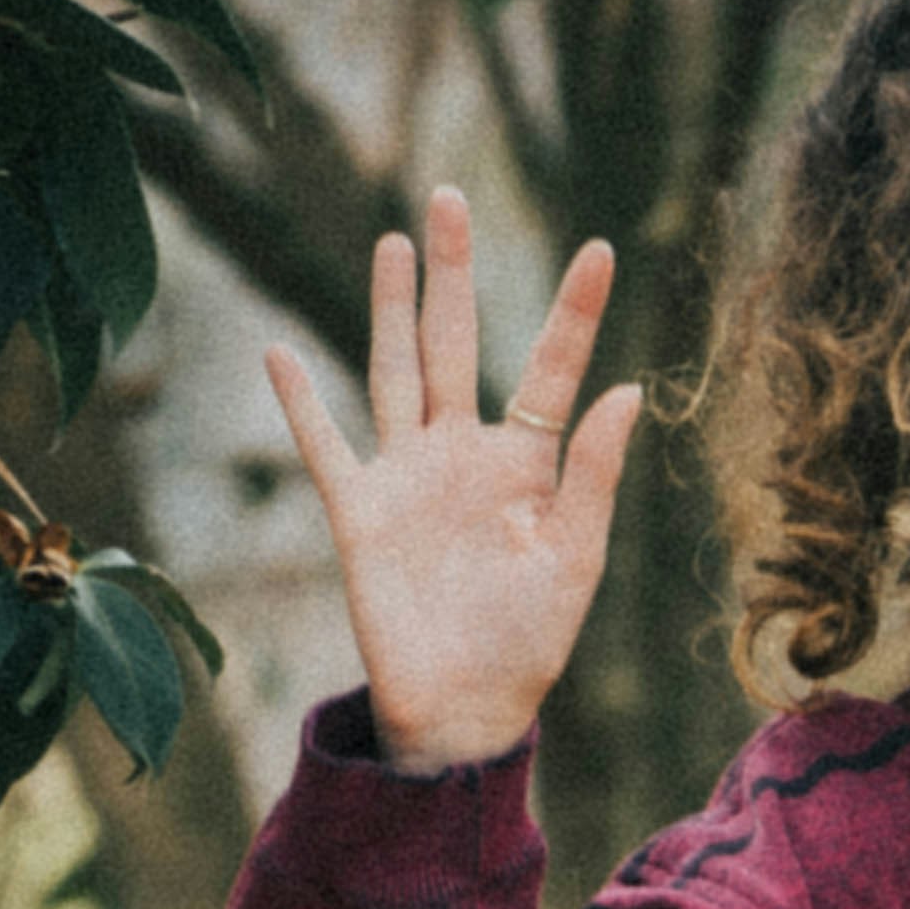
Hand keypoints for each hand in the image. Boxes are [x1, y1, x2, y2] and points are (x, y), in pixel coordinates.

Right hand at [264, 187, 642, 774]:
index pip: (550, 370)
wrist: (466, 711)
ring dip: (391, 308)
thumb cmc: (530, 645)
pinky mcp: (359, 513)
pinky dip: (300, 403)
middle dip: (454, 274)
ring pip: (394, 371)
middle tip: (449, 197)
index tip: (603, 250)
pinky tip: (278, 352)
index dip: (575, 313)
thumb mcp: (575, 559)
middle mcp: (461, 455)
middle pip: (455, 342)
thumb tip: (630, 389)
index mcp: (524, 465)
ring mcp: (406, 477)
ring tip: (396, 242)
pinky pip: (325, 447)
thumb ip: (595, 474)